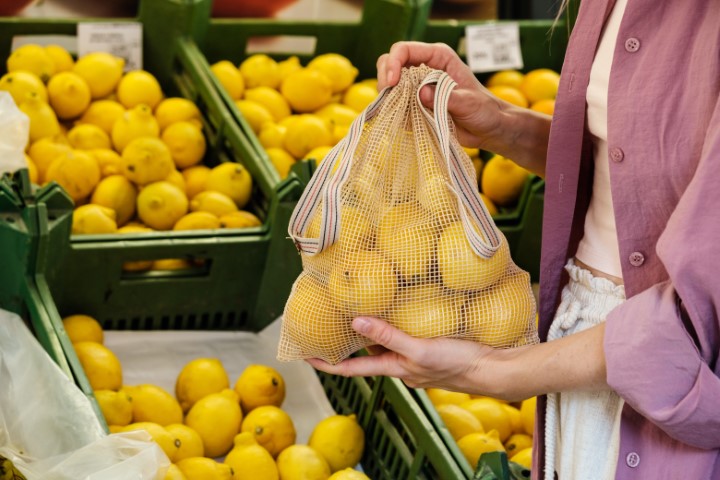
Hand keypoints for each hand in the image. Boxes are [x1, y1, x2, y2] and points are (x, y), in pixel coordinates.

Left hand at [306, 316, 502, 394]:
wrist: (492, 369)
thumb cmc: (457, 363)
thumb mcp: (419, 349)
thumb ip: (389, 335)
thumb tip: (356, 320)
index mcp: (395, 369)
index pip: (352, 369)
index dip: (327, 363)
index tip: (305, 356)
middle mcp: (402, 366)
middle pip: (368, 354)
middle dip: (349, 342)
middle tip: (330, 324)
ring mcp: (417, 358)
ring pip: (387, 344)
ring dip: (373, 331)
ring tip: (358, 309)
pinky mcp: (432, 348)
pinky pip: (405, 336)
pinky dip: (396, 325)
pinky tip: (401, 309)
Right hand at [376, 41, 503, 149]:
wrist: (488, 129)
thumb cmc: (484, 110)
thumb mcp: (468, 102)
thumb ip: (445, 96)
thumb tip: (421, 93)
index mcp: (438, 57)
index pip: (405, 50)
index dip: (393, 63)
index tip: (392, 83)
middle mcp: (425, 69)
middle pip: (391, 63)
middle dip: (385, 79)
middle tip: (388, 98)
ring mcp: (418, 87)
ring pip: (390, 85)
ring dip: (388, 98)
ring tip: (398, 112)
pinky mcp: (416, 105)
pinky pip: (396, 106)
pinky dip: (394, 113)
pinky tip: (404, 121)